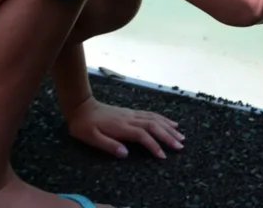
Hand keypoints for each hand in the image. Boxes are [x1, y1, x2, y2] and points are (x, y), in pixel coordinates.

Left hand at [65, 97, 183, 159]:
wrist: (82, 107)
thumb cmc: (84, 125)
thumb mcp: (91, 138)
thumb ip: (108, 145)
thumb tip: (125, 154)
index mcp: (121, 127)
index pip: (143, 135)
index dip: (154, 145)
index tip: (163, 156)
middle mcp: (129, 119)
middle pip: (153, 126)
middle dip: (168, 136)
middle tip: (180, 146)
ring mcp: (131, 114)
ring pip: (154, 118)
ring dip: (168, 127)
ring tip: (180, 135)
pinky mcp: (131, 112)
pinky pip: (150, 114)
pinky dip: (162, 118)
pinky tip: (169, 122)